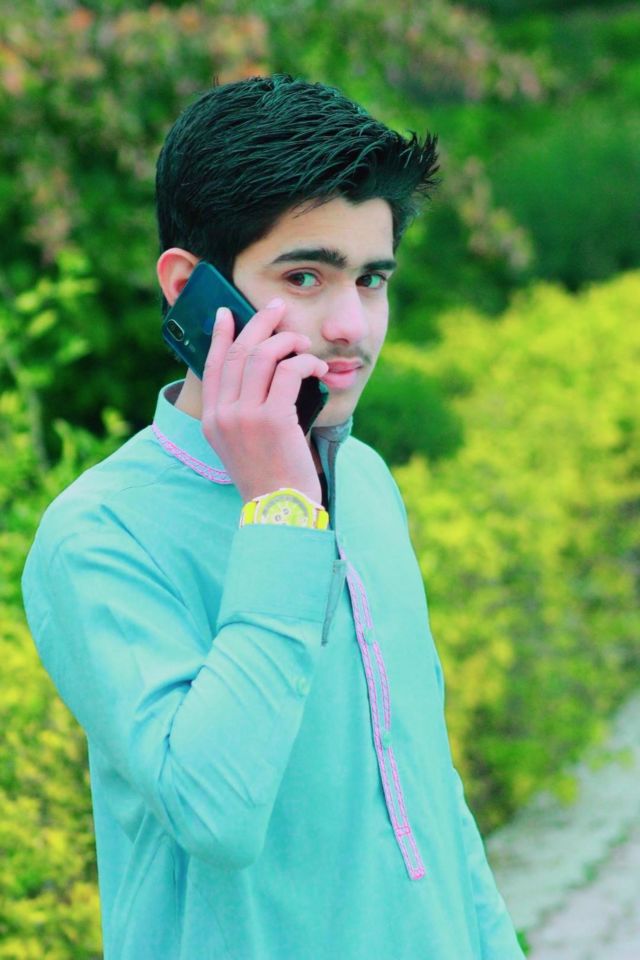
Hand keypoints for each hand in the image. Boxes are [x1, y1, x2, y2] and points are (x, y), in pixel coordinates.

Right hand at [201, 298, 328, 505]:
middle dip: (259, 324)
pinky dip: (305, 362)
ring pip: (262, 356)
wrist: (279, 509)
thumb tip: (267, 372)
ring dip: (286, 341)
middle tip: (277, 310)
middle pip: (238, 352)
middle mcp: (223, 415)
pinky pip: (288, 372)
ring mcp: (245, 416)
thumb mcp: (242, 444)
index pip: (213, 365)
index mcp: (212, 420)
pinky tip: (316, 366)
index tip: (227, 313)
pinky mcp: (272, 419)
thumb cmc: (270, 476)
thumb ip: (243, 412)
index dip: (220, 335)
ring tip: (303, 343)